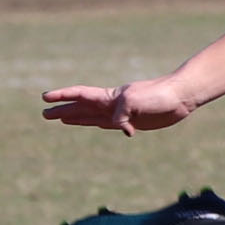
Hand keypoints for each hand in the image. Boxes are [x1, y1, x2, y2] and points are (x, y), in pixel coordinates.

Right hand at [41, 78, 195, 136]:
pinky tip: (89, 124)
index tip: (45, 98)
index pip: (80, 94)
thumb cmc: (158, 94)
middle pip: (81, 107)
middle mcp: (112, 103)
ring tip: (59, 119)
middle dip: (63, 110)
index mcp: (110, 96)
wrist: (180, 97)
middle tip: (44, 115)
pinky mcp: (132, 121)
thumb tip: (122, 129)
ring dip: (75, 117)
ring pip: (91, 116)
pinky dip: (97, 124)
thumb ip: (121, 114)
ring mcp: (121, 113)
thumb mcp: (134, 101)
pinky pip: (109, 124)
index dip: (63, 96)